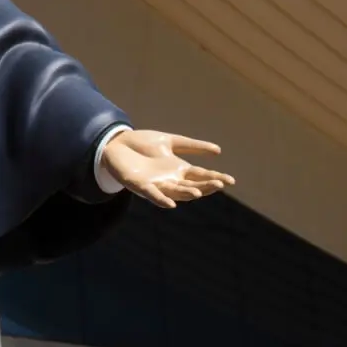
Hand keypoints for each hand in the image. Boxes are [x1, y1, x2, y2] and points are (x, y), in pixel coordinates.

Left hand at [101, 129, 234, 208]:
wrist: (116, 142)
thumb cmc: (141, 143)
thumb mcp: (169, 141)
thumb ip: (191, 146)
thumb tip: (218, 151)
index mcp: (178, 169)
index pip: (201, 176)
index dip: (215, 178)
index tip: (230, 180)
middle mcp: (169, 179)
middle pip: (191, 185)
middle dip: (205, 186)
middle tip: (219, 184)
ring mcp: (155, 183)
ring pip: (175, 192)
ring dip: (186, 193)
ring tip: (199, 192)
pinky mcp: (139, 185)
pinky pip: (152, 195)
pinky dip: (161, 200)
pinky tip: (170, 204)